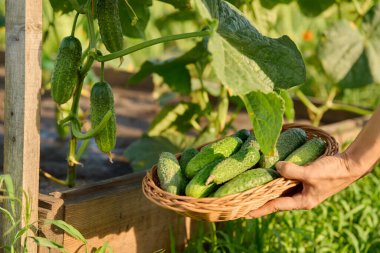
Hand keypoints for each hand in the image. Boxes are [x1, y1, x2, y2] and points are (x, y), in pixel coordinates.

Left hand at [247, 153, 363, 217]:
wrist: (349, 165)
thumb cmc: (332, 172)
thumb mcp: (311, 173)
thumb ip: (293, 171)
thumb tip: (277, 167)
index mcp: (302, 201)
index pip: (276, 206)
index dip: (260, 209)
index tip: (246, 213)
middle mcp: (300, 197)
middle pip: (276, 200)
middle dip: (260, 200)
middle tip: (243, 200)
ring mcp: (302, 188)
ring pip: (280, 190)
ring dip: (268, 188)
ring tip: (251, 188)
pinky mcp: (304, 179)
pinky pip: (287, 181)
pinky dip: (277, 178)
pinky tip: (269, 174)